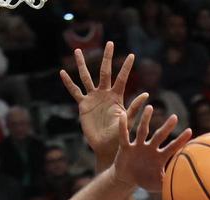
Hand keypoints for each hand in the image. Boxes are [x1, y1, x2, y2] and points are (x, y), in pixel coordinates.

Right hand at [60, 41, 141, 166]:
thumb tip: (146, 94)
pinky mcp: (84, 105)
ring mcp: (93, 98)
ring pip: (86, 77)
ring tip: (78, 51)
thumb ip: (134, 108)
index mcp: (116, 97)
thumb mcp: (127, 121)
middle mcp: (105, 94)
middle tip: (110, 43)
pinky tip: (62, 73)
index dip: (126, 67)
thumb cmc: (119, 136)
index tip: (132, 55)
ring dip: (82, 64)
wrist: (106, 147)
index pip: (121, 78)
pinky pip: (75, 91)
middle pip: (104, 72)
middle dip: (107, 58)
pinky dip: (69, 83)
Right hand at [111, 104, 191, 192]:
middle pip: (160, 135)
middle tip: (175, 116)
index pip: (172, 147)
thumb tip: (183, 187)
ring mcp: (138, 146)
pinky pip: (124, 136)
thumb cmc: (143, 180)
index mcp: (159, 156)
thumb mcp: (157, 184)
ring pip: (142, 131)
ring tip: (149, 107)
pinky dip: (122, 126)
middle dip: (167, 127)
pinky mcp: (126, 147)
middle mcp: (150, 148)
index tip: (190, 131)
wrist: (126, 180)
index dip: (181, 140)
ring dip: (145, 120)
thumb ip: (168, 184)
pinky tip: (123, 115)